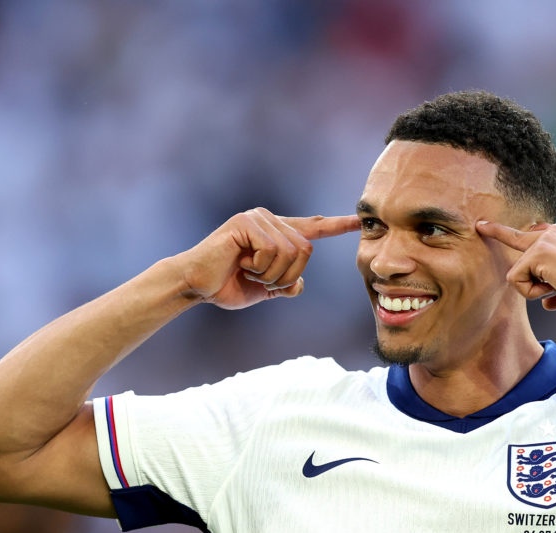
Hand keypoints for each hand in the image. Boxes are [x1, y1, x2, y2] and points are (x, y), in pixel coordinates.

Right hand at [179, 208, 359, 309]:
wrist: (196, 285)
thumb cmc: (226, 286)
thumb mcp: (264, 290)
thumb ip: (285, 285)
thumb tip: (299, 284)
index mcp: (277, 234)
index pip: (312, 228)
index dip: (336, 226)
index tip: (359, 221)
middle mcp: (270, 220)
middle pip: (306, 249)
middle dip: (288, 275)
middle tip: (261, 280)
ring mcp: (258, 218)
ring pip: (291, 251)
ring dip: (271, 273)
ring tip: (248, 271)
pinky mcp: (245, 222)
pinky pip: (272, 250)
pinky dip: (260, 266)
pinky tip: (241, 264)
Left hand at [476, 220, 555, 311]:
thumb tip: (545, 305)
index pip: (534, 234)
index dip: (517, 235)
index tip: (499, 225)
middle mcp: (551, 232)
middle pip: (514, 235)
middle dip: (495, 230)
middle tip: (478, 225)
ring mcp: (543, 241)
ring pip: (517, 271)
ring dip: (534, 289)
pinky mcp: (537, 253)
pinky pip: (516, 281)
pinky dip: (532, 293)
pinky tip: (554, 287)